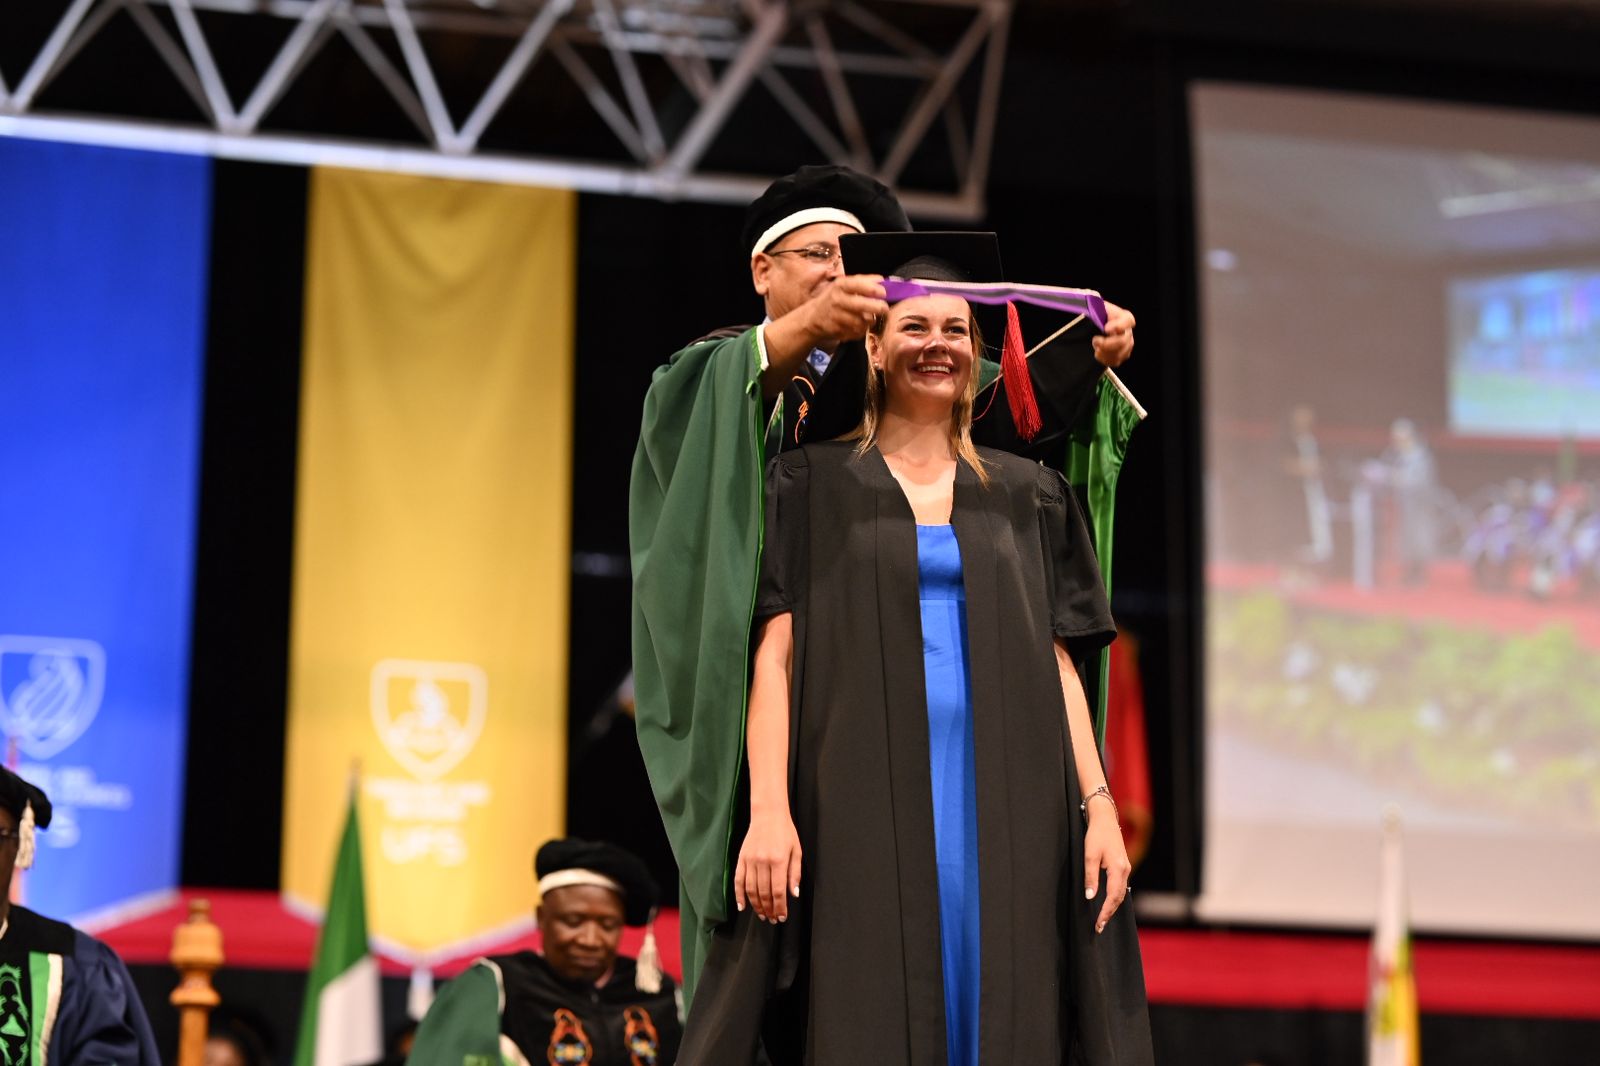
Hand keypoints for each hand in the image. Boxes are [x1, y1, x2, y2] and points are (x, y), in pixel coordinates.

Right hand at [735, 808, 801, 923]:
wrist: (768, 814)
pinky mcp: (741, 858)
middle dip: (769, 910)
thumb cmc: (786, 832)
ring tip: (762, 915)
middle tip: (772, 919)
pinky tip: (742, 906)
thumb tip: (793, 894)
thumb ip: (795, 874)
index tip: (782, 917)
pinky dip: (739, 895)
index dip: (780, 907)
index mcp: (779, 860)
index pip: (778, 891)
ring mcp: (750, 860)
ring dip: (756, 906)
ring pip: (751, 890)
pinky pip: (738, 880)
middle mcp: (763, 862)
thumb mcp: (797, 851)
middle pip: (764, 893)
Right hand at [796, 274, 887, 348]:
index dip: (875, 290)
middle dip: (878, 308)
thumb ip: (864, 281)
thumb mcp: (844, 285)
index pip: (860, 285)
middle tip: (884, 309)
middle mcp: (837, 299)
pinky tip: (858, 326)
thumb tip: (883, 280)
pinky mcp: (836, 330)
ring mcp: (836, 316)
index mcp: (841, 285)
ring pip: (862, 322)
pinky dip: (861, 330)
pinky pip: (857, 332)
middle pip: (864, 305)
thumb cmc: (834, 298)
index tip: (884, 293)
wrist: (813, 316)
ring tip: (869, 318)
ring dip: (869, 321)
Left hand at [1083, 803, 1131, 933]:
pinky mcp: (1123, 866)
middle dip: (1109, 913)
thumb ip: (1090, 877)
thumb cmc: (1096, 835)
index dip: (1105, 912)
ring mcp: (1126, 868)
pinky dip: (1115, 897)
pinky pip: (1120, 886)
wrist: (1105, 819)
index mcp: (1118, 869)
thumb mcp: (1089, 855)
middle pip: (1119, 898)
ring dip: (1112, 906)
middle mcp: (1125, 870)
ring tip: (1102, 918)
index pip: (1112, 897)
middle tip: (1099, 927)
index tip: (1098, 924)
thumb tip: (1090, 896)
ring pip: (1121, 893)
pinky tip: (1108, 902)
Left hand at [1092, 302, 1135, 367]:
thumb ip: (1096, 310)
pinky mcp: (1122, 355)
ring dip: (1104, 352)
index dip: (1119, 326)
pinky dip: (1104, 359)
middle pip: (1123, 341)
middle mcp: (1128, 332)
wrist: (1094, 327)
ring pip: (1119, 353)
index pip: (1127, 321)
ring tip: (1095, 347)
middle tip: (1095, 341)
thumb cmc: (1096, 316)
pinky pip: (1115, 360)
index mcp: (1124, 318)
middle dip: (1107, 344)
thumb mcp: (1096, 309)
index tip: (1106, 329)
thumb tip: (1091, 311)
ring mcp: (1127, 345)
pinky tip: (1098, 353)